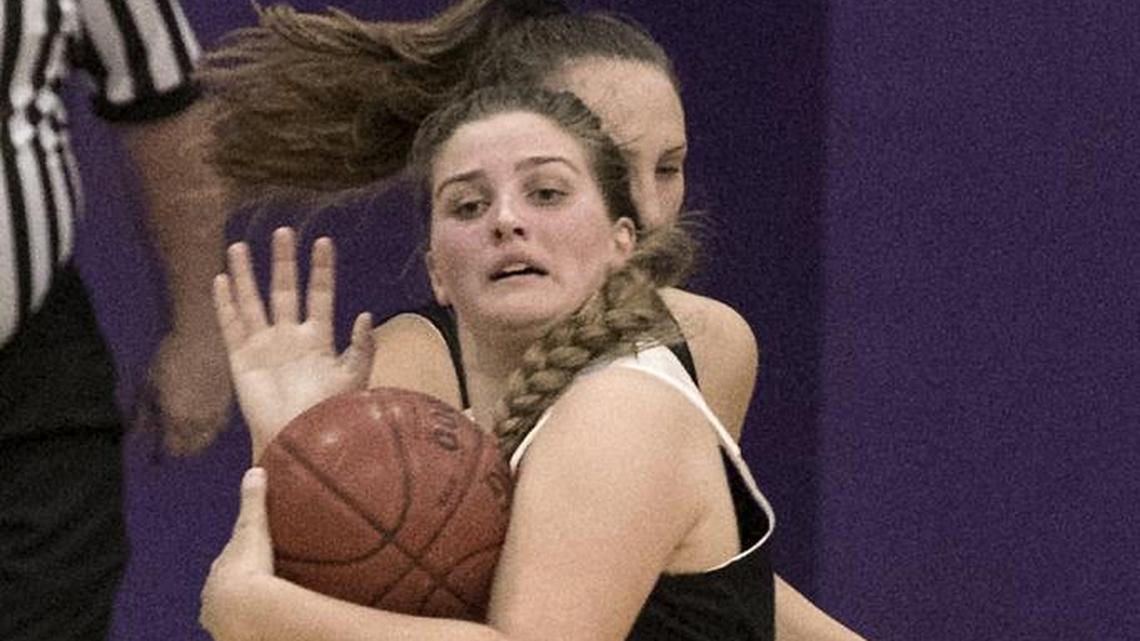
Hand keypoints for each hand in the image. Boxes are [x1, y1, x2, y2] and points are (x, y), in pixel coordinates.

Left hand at [140, 326, 233, 456]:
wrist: (203, 335)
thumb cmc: (170, 357)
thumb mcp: (149, 386)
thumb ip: (142, 416)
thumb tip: (135, 437)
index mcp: (177, 419)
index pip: (172, 450)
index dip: (162, 454)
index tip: (154, 455)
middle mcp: (200, 422)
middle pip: (191, 449)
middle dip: (179, 450)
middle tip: (168, 444)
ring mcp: (217, 413)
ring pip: (208, 439)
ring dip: (196, 441)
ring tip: (186, 436)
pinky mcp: (229, 402)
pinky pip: (220, 426)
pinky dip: (210, 429)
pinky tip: (203, 421)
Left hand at [200, 467, 274, 639]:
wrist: (244, 610)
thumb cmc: (249, 567)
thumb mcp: (252, 527)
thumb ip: (254, 500)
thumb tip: (255, 468)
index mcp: (217, 571)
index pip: (226, 562)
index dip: (238, 559)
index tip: (250, 558)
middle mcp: (211, 596)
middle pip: (223, 589)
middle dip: (235, 587)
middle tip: (256, 584)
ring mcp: (218, 619)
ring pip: (226, 612)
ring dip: (238, 610)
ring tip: (256, 609)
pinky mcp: (228, 636)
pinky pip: (236, 630)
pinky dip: (243, 627)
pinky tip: (255, 626)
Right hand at [213, 228, 373, 458]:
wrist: (301, 439)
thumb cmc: (331, 414)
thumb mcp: (353, 378)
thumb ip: (361, 348)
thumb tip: (366, 315)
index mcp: (319, 340)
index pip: (321, 295)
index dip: (322, 270)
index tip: (324, 241)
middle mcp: (290, 338)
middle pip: (285, 290)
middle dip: (284, 261)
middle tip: (282, 231)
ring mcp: (264, 346)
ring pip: (253, 301)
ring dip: (246, 275)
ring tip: (240, 245)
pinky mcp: (241, 359)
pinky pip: (231, 325)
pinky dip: (225, 304)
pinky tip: (220, 279)